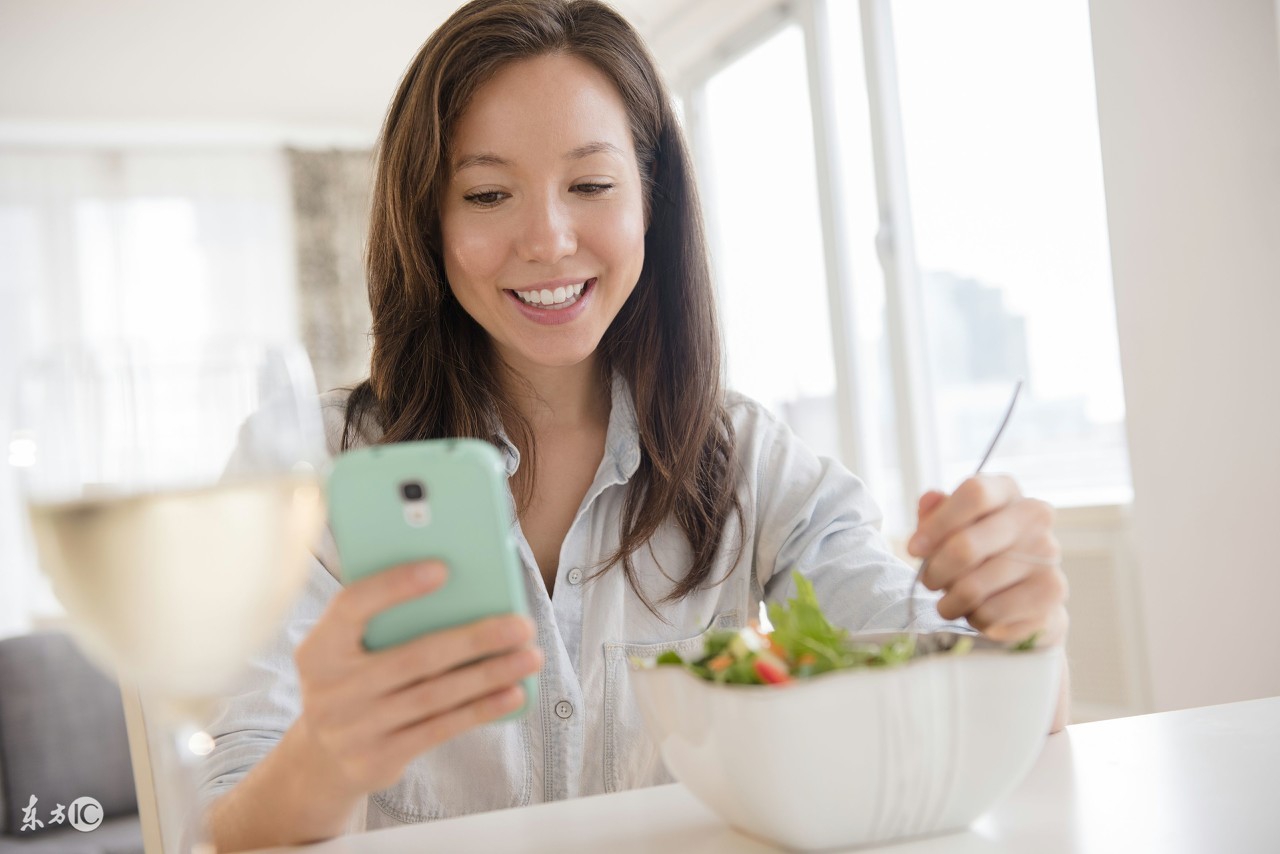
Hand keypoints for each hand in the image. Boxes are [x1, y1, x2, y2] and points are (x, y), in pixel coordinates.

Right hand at [292, 560, 542, 795]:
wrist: (320, 758)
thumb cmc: (353, 681)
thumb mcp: (347, 650)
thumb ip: (385, 621)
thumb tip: (462, 589)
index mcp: (319, 648)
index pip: (351, 606)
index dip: (394, 586)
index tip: (443, 568)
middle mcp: (330, 689)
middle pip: (414, 658)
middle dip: (474, 639)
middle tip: (521, 624)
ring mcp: (352, 729)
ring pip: (435, 695)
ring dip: (489, 675)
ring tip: (529, 656)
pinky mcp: (377, 759)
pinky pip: (439, 729)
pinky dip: (481, 709)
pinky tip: (513, 693)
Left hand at [908, 475, 1067, 646]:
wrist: (1026, 595)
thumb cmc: (980, 554)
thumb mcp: (951, 529)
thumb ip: (935, 514)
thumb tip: (929, 500)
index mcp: (1007, 490)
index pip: (974, 494)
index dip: (937, 524)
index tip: (913, 548)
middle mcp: (1034, 516)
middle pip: (966, 545)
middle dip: (935, 570)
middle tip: (928, 581)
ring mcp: (1048, 554)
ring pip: (973, 587)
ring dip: (950, 601)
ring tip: (950, 601)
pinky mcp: (1050, 592)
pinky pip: (992, 613)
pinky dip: (975, 619)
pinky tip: (979, 613)